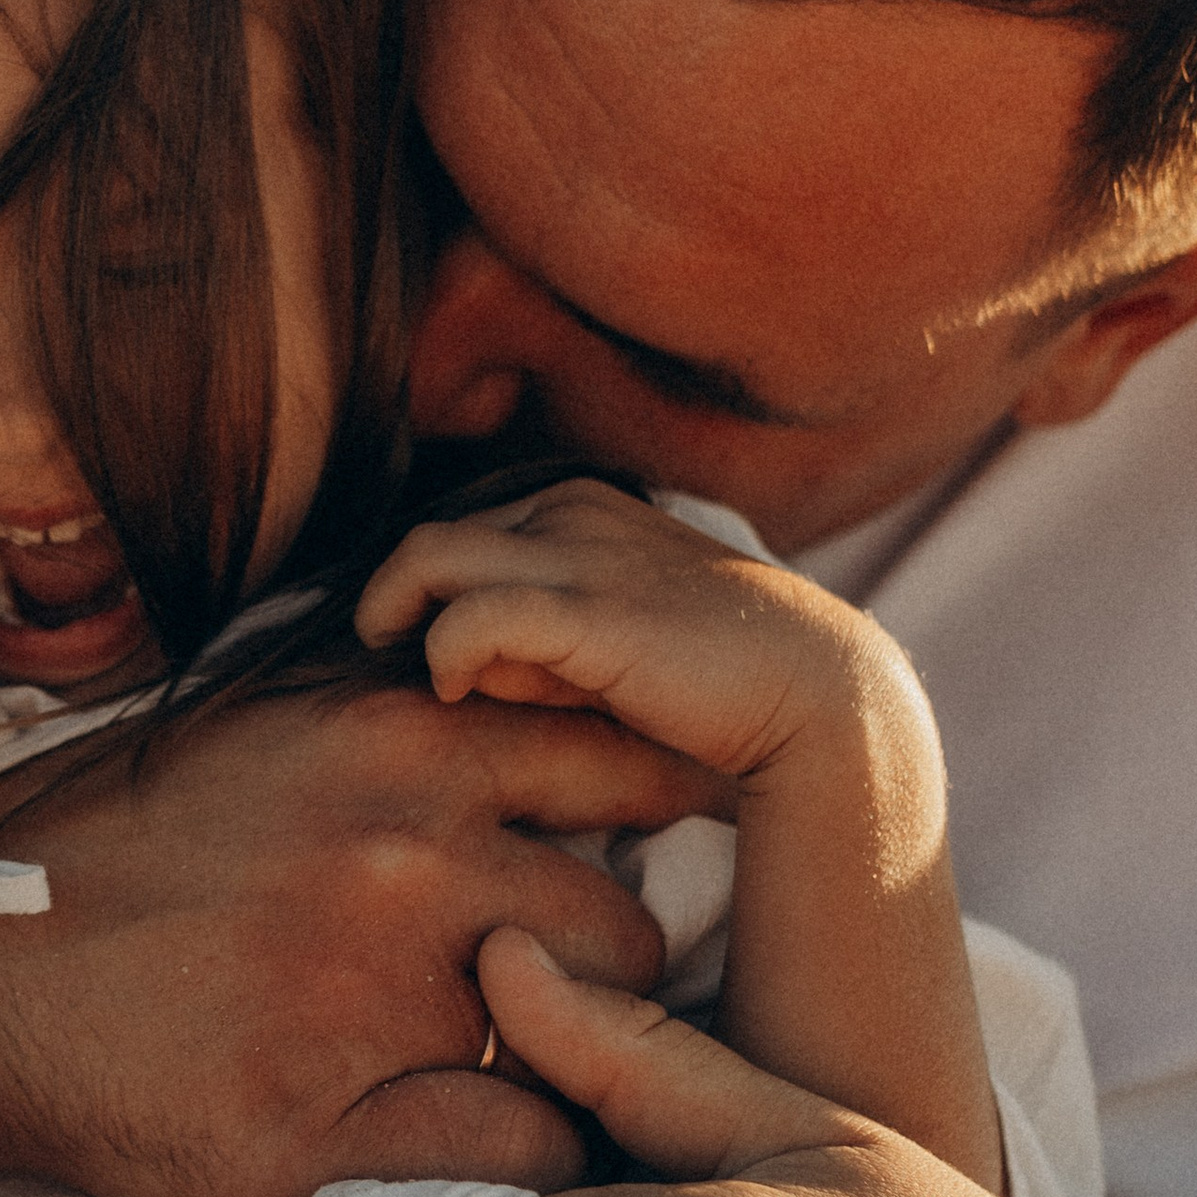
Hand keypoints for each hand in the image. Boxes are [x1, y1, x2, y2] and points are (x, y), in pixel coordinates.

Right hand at [0, 679, 688, 1196]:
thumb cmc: (101, 840)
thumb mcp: (261, 726)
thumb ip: (405, 725)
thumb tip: (542, 716)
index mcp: (391, 742)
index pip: (624, 757)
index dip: (664, 816)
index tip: (671, 857)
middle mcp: (404, 860)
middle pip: (626, 925)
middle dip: (611, 970)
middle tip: (576, 1004)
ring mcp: (369, 1003)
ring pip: (587, 1052)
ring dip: (571, 1073)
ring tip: (529, 1085)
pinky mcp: (321, 1137)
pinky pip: (514, 1165)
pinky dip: (517, 1172)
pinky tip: (473, 1161)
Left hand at [356, 481, 921, 796]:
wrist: (814, 693)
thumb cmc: (704, 680)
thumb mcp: (603, 642)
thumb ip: (532, 639)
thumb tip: (456, 663)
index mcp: (576, 502)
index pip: (456, 526)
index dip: (424, 589)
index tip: (418, 647)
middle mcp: (570, 509)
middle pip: (428, 534)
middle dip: (393, 599)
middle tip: (382, 659)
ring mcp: (579, 552)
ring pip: (428, 554)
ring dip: (398, 614)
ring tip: (417, 674)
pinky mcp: (589, 611)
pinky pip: (474, 614)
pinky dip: (444, 651)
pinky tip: (455, 688)